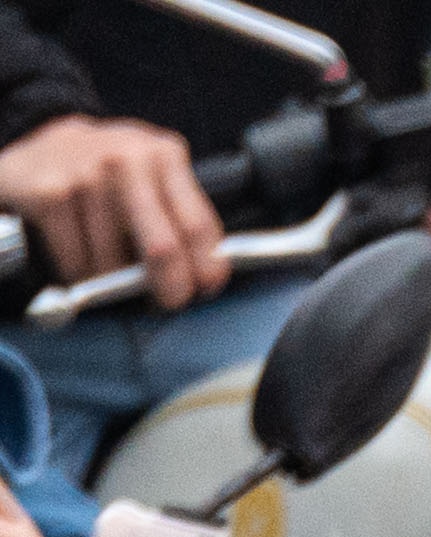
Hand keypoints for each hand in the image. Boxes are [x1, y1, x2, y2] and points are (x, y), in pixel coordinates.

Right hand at [0, 114, 221, 306]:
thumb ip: (183, 219)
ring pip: (113, 263)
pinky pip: (75, 262)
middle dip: (168, 288)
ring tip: (109, 275)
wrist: (34, 152)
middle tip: (164, 303)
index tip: (202, 291)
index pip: (198, 226)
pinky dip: (79, 277)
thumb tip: (209, 277)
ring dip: (114, 285)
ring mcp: (83, 172)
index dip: (206, 270)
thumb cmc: (108, 180)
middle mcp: (125, 158)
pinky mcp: (48, 193)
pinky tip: (78, 264)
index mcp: (163, 155)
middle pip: (162, 248)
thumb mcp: (153, 183)